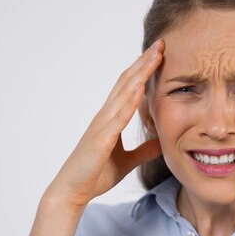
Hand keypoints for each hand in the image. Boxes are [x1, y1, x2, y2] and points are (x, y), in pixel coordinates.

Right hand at [44, 40, 164, 212]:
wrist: (72, 192)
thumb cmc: (95, 175)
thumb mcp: (127, 161)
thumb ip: (144, 151)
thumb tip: (162, 143)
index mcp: (110, 119)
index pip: (129, 88)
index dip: (143, 70)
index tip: (160, 54)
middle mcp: (105, 117)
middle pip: (126, 82)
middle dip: (144, 62)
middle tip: (161, 43)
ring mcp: (102, 125)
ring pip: (123, 93)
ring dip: (140, 73)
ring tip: (155, 56)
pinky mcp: (100, 139)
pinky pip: (117, 117)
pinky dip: (130, 101)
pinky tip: (141, 88)